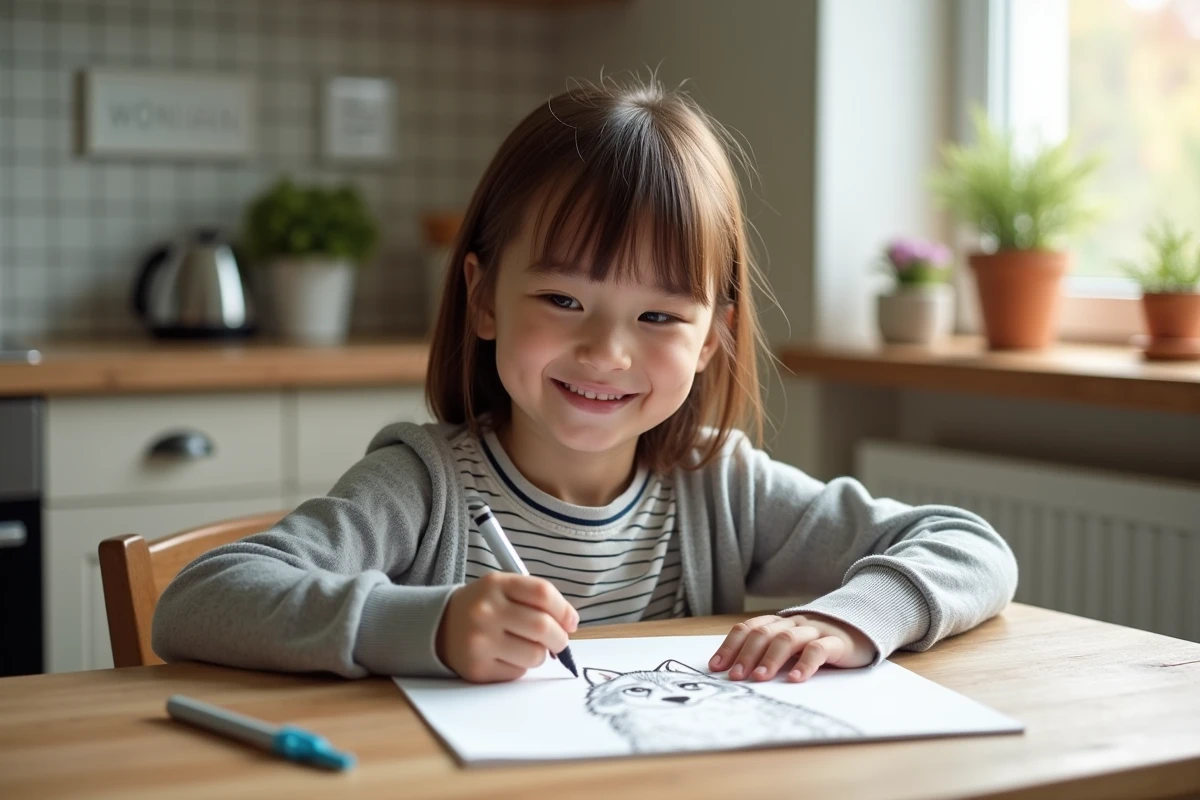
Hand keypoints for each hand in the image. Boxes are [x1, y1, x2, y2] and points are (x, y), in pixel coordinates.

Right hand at [436, 572, 578, 682]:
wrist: (439, 627)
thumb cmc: (484, 607)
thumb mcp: (504, 589)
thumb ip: (537, 600)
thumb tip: (570, 624)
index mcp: (496, 585)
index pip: (543, 593)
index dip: (564, 610)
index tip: (570, 622)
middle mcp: (485, 611)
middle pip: (542, 626)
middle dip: (560, 638)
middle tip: (558, 641)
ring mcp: (479, 641)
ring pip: (534, 655)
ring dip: (540, 654)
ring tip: (527, 647)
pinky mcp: (477, 668)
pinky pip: (518, 673)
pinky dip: (520, 666)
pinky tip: (506, 656)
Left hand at [709, 613, 875, 682]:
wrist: (863, 630)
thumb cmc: (819, 644)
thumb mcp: (792, 647)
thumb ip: (770, 654)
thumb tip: (736, 675)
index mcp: (778, 624)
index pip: (748, 629)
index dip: (730, 646)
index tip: (716, 667)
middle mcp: (793, 623)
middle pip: (764, 633)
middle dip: (746, 655)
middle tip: (735, 676)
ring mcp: (815, 630)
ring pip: (787, 639)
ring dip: (770, 659)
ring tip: (759, 678)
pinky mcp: (837, 642)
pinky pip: (818, 649)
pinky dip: (805, 664)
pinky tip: (795, 679)